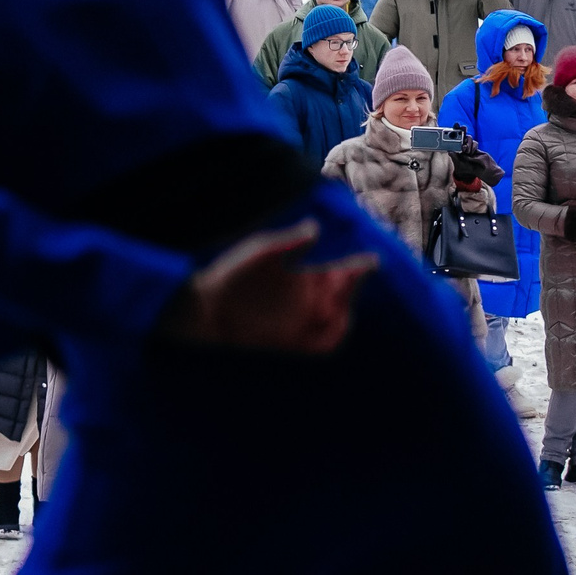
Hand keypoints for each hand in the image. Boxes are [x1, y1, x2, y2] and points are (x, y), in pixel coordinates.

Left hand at [163, 220, 375, 354]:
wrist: (203, 312)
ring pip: (338, 321)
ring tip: (338, 302)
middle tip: (347, 278)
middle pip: (344, 297)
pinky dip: (332, 336)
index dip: (360, 268)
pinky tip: (331, 323)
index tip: (372, 262)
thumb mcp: (258, 254)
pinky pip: (322, 345)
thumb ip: (288, 244)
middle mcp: (307, 303)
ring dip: (345, 312)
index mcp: (304, 279)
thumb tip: (315, 228)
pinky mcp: (292, 345)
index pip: (340, 274)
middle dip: (352, 288)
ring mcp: (301, 325)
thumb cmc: (229, 277)